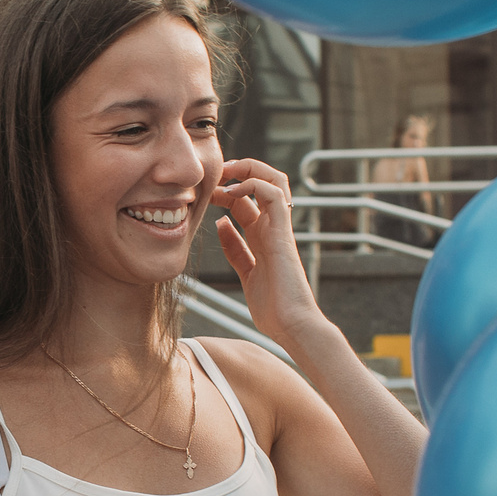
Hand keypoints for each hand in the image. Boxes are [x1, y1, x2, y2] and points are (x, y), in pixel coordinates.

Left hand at [213, 160, 322, 341]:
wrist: (292, 326)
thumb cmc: (273, 309)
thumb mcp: (246, 273)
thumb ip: (235, 249)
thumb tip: (220, 224)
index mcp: (263, 237)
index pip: (246, 200)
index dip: (224, 190)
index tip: (204, 191)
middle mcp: (273, 228)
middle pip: (263, 182)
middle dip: (239, 170)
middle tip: (216, 172)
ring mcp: (279, 228)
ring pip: (274, 180)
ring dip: (249, 169)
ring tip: (226, 172)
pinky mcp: (283, 233)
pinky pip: (273, 195)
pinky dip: (253, 184)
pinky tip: (232, 193)